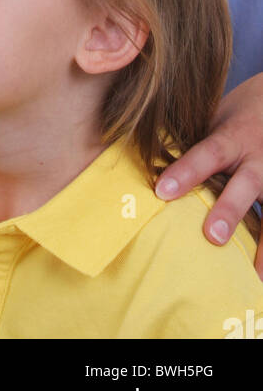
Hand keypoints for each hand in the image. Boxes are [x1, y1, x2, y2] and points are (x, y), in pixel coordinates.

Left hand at [155, 72, 262, 277]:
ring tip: (254, 274)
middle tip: (212, 236)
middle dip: (228, 210)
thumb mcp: (212, 118)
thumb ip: (187, 139)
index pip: (205, 154)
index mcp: (230, 137)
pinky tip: (260, 274)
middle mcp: (254, 158)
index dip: (185, 172)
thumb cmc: (235, 115)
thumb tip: (139, 153)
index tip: (162, 191)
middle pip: (243, 185)